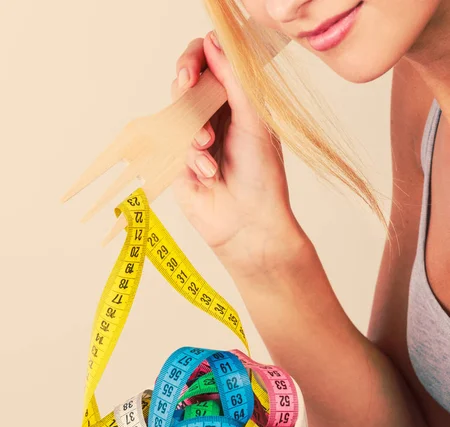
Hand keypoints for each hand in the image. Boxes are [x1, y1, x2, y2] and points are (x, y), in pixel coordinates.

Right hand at [171, 31, 306, 278]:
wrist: (248, 224)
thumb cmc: (261, 177)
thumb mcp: (254, 121)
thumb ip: (234, 80)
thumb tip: (214, 40)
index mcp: (237, 102)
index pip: (211, 64)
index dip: (198, 57)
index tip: (196, 64)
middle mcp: (215, 116)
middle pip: (186, 81)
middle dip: (186, 82)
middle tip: (187, 85)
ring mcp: (194, 138)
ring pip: (175, 109)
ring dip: (191, 125)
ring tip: (208, 147)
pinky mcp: (178, 161)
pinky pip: (171, 143)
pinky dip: (189, 155)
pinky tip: (207, 173)